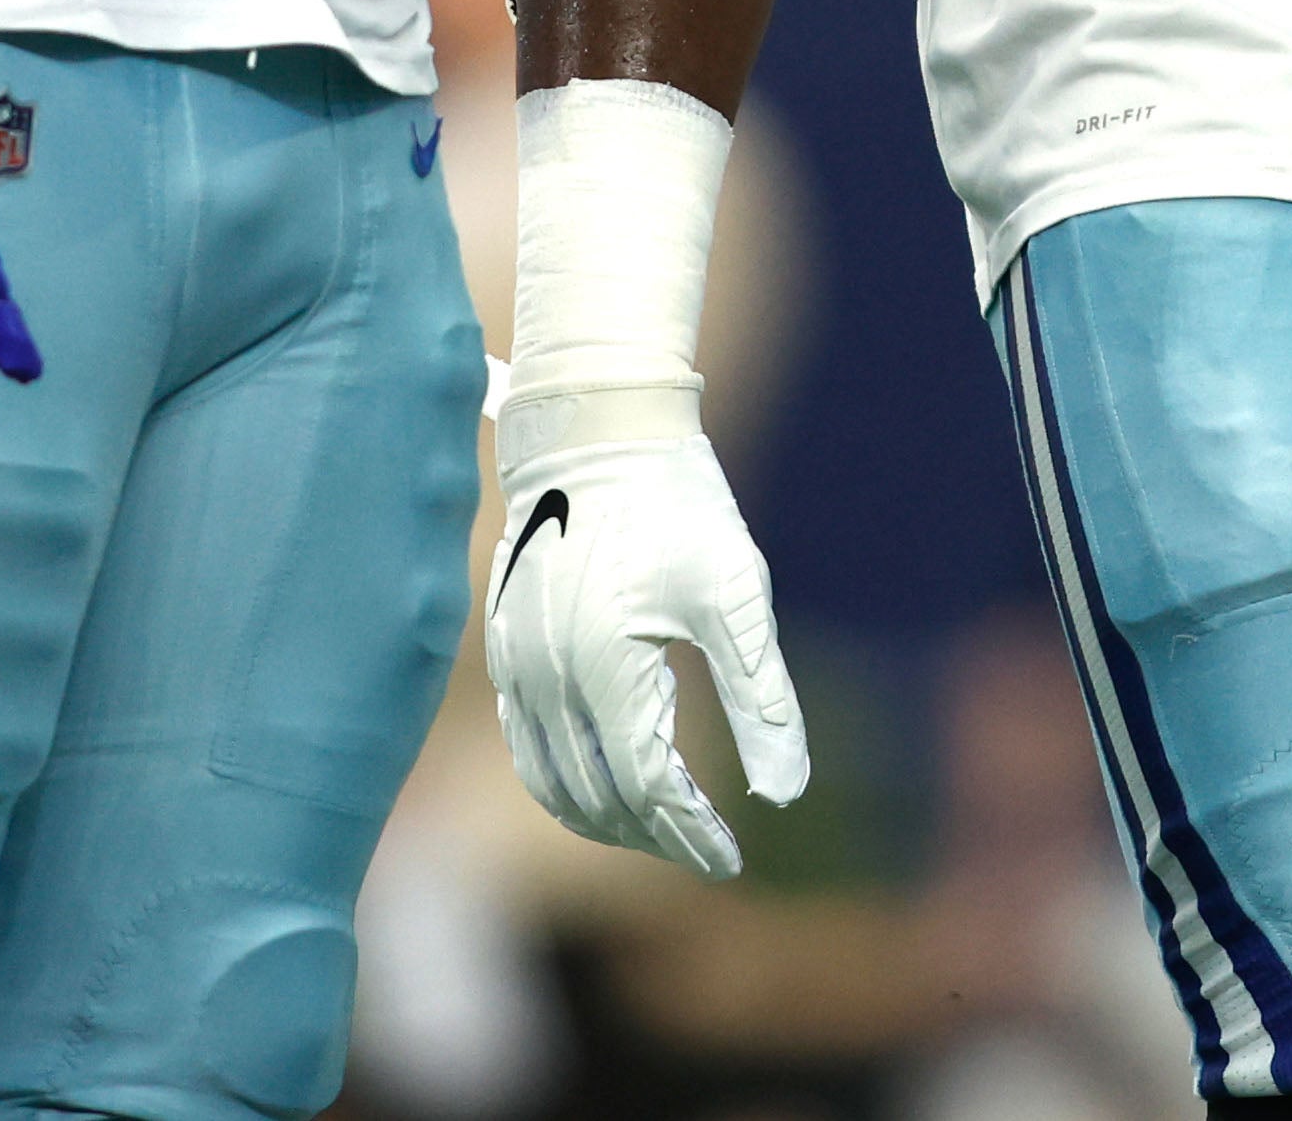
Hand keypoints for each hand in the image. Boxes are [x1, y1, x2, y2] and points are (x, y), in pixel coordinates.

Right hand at [488, 392, 811, 872]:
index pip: (646, 787)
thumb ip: (761, 699)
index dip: (690, 832)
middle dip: (653, 836)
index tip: (733, 859)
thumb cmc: (677, 504)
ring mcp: (516, 666)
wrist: (596, 431)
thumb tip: (786, 795)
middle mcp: (546, 678)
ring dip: (605, 819)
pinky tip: (609, 781)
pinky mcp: (504, 649)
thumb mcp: (737, 595)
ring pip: (549, 782)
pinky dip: (565, 780)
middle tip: (707, 851)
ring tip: (662, 831)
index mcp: (603, 667)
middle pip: (595, 798)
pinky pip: (526, 744)